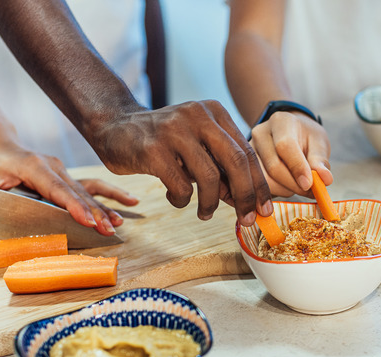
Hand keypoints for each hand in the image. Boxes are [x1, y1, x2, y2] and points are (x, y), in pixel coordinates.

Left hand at [0, 138, 137, 235]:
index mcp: (32, 165)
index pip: (56, 188)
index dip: (73, 206)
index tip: (88, 221)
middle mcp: (53, 166)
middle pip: (77, 192)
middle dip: (94, 213)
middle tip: (106, 231)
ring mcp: (63, 170)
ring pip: (88, 191)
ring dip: (104, 208)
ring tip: (117, 224)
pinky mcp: (67, 177)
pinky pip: (93, 187)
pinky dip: (111, 195)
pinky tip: (131, 201)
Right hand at [90, 100, 272, 225]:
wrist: (115, 127)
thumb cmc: (164, 142)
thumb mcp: (197, 146)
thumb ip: (221, 168)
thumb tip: (248, 202)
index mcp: (215, 112)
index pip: (247, 152)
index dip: (259, 184)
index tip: (265, 209)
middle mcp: (198, 116)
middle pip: (236, 161)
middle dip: (245, 196)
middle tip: (247, 220)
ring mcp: (174, 130)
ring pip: (209, 177)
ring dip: (211, 203)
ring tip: (205, 212)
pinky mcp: (153, 149)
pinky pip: (181, 186)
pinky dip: (182, 200)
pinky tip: (176, 198)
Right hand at [248, 111, 332, 196]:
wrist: (290, 134)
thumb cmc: (306, 137)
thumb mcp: (318, 143)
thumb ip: (320, 160)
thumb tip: (325, 179)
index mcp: (280, 122)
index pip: (285, 146)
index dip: (297, 168)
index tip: (309, 184)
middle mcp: (260, 134)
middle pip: (273, 166)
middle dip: (294, 184)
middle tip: (310, 191)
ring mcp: (250, 151)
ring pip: (265, 180)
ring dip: (285, 190)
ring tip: (298, 185)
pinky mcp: (246, 167)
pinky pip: (259, 187)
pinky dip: (276, 192)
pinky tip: (286, 186)